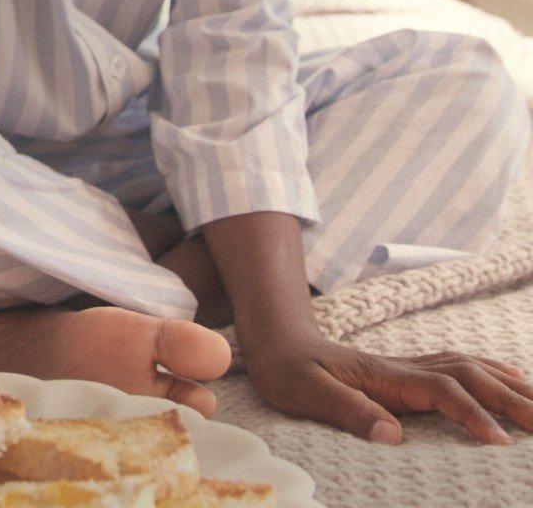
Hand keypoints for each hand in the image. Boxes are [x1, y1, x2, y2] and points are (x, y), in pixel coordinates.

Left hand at [244, 332, 532, 444]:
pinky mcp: (406, 371)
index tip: (501, 443)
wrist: (275, 340)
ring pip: (470, 368)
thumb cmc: (286, 368)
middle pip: (469, 376)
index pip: (442, 390)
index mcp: (383, 375)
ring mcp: (407, 366)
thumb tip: (391, 436)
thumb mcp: (302, 391)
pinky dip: (492, 373)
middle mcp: (402, 367)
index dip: (473, 414)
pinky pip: (459, 368)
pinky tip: (513, 379)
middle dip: (512, 399)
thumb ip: (344, 410)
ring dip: (509, 384)